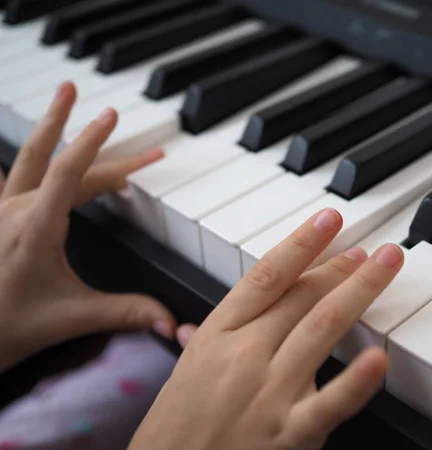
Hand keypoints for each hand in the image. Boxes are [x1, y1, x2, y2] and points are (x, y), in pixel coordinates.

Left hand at [0, 81, 177, 371]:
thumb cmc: (11, 326)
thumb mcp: (73, 317)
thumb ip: (125, 312)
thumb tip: (168, 319)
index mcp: (35, 229)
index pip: (67, 174)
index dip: (91, 143)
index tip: (109, 118)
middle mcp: (14, 212)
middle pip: (61, 165)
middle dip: (92, 140)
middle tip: (112, 114)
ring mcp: (0, 211)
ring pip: (29, 158)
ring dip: (49, 125)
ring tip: (65, 95)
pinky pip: (10, 176)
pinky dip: (26, 156)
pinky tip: (28, 142)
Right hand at [129, 209, 403, 449]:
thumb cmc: (175, 429)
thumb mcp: (186, 368)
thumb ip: (213, 332)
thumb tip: (230, 307)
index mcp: (217, 335)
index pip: (267, 276)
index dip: (301, 243)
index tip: (327, 221)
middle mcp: (244, 356)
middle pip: (301, 296)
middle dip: (339, 267)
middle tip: (367, 250)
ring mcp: (268, 394)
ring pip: (321, 329)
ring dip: (358, 292)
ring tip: (382, 267)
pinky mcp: (289, 434)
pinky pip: (329, 403)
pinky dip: (356, 381)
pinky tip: (378, 357)